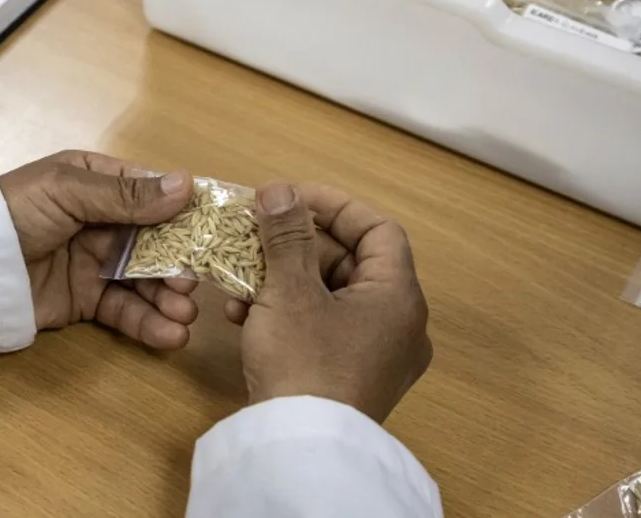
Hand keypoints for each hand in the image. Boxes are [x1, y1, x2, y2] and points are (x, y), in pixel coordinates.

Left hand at [0, 151, 199, 348]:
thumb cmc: (15, 212)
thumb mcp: (69, 192)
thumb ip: (126, 196)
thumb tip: (187, 185)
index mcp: (98, 182)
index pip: (152, 194)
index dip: (184, 214)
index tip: (215, 232)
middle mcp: (102, 221)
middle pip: (156, 242)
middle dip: (179, 264)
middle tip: (192, 284)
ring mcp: (95, 263)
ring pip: (145, 280)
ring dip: (169, 298)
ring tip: (185, 316)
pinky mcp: (85, 301)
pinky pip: (125, 310)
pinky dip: (149, 323)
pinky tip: (169, 334)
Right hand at [229, 182, 431, 423]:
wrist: (300, 449)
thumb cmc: (304, 364)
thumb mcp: (289, 291)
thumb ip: (285, 236)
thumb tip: (280, 191)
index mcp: (399, 297)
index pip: (378, 229)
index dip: (334, 206)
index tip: (289, 199)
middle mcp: (399, 326)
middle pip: (351, 262)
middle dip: (298, 245)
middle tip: (256, 232)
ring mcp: (376, 356)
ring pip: (330, 297)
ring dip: (284, 279)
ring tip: (242, 276)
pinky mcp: (350, 379)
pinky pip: (323, 329)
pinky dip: (288, 314)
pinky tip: (244, 315)